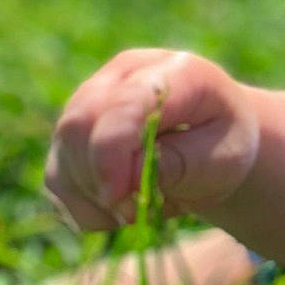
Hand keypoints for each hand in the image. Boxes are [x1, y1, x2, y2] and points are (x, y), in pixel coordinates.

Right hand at [45, 49, 260, 230]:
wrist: (215, 144)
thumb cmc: (224, 144)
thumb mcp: (225, 157)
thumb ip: (182, 164)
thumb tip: (130, 179)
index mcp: (172, 71)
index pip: (124, 103)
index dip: (111, 151)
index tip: (118, 196)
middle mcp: (123, 76)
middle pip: (79, 124)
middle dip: (100, 180)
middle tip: (136, 212)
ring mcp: (91, 102)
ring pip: (64, 156)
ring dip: (96, 199)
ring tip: (142, 207)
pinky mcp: (73, 136)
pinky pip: (58, 180)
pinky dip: (86, 208)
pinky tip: (120, 208)